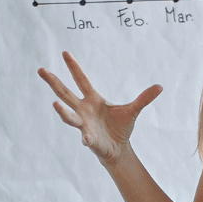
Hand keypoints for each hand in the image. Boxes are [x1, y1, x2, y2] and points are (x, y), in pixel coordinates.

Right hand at [39, 52, 160, 166]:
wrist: (118, 148)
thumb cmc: (120, 127)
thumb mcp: (133, 110)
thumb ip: (144, 98)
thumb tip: (161, 86)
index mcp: (92, 99)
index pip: (81, 80)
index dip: (73, 67)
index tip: (65, 53)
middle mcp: (84, 109)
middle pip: (65, 93)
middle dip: (53, 82)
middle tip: (41, 70)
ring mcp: (84, 124)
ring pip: (69, 116)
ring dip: (62, 111)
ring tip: (54, 105)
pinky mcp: (89, 139)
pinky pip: (86, 138)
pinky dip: (86, 138)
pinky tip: (86, 139)